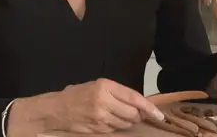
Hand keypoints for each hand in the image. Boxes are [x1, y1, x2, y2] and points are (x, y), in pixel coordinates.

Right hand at [49, 78, 163, 132]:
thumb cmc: (79, 94)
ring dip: (129, 122)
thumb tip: (139, 103)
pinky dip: (117, 127)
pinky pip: (115, 130)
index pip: (134, 98)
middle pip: (133, 114)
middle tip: (137, 114)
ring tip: (120, 116)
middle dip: (138, 116)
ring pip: (126, 124)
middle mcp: (104, 101)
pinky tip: (110, 121)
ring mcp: (100, 117)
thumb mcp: (98, 85)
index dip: (149, 107)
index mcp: (106, 86)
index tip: (159, 114)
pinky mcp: (98, 129)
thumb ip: (118, 93)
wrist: (58, 108)